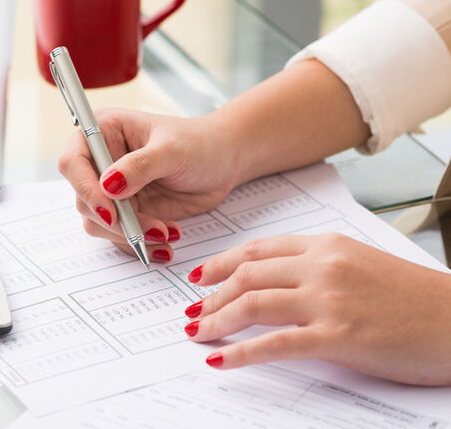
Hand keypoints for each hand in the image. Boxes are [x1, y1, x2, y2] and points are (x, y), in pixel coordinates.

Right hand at [58, 108, 239, 259]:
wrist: (223, 163)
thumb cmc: (200, 144)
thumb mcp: (173, 150)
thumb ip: (140, 165)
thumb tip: (108, 185)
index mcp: (103, 132)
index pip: (74, 162)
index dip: (85, 188)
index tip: (110, 211)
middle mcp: (100, 161)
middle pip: (84, 199)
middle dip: (116, 221)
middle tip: (152, 230)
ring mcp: (111, 190)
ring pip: (98, 223)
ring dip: (130, 235)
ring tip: (166, 233)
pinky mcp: (125, 212)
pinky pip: (119, 236)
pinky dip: (140, 244)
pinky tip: (166, 241)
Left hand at [186, 233, 450, 385]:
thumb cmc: (414, 298)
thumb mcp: (361, 264)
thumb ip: (318, 267)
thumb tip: (276, 283)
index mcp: (327, 245)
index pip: (258, 250)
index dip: (221, 263)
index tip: (199, 276)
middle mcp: (322, 266)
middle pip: (247, 275)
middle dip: (211, 296)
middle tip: (192, 311)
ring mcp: (328, 300)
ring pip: (252, 304)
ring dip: (217, 320)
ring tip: (197, 333)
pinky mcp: (337, 336)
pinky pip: (274, 344)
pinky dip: (240, 353)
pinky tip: (220, 360)